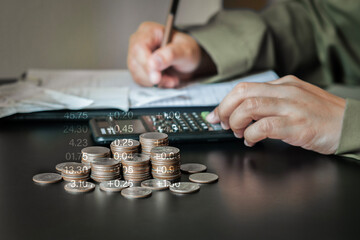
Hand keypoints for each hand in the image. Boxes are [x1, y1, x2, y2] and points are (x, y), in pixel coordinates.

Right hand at [127, 22, 201, 87]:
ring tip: (172, 79)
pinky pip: (140, 80)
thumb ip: (170, 54)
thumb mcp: (185, 50)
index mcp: (148, 31)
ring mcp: (136, 56)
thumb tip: (153, 63)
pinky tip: (166, 80)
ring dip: (155, 82)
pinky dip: (154, 85)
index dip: (146, 63)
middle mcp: (138, 42)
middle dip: (152, 76)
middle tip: (171, 80)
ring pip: (137, 74)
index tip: (156, 77)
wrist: (187, 59)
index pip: (139, 47)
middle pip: (135, 62)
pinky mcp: (138, 68)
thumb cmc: (186, 49)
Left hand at [206, 75, 345, 153]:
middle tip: (222, 123)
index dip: (225, 101)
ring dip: (236, 122)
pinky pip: (263, 127)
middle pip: (242, 93)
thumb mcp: (296, 100)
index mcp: (284, 84)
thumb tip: (243, 112)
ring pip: (249, 108)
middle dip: (224, 109)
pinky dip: (250, 135)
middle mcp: (286, 91)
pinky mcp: (296, 125)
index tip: (216, 114)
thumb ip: (272, 101)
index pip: (245, 87)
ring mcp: (292, 107)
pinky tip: (251, 141)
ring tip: (238, 133)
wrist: (351, 125)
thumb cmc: (322, 116)